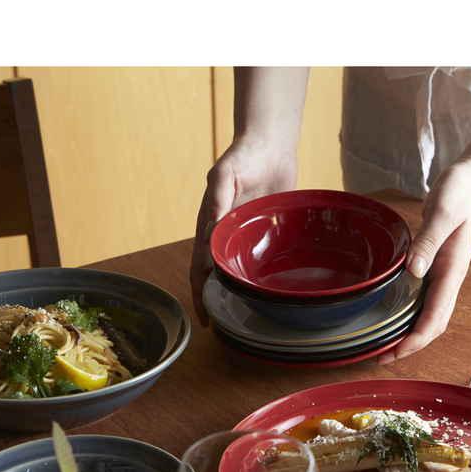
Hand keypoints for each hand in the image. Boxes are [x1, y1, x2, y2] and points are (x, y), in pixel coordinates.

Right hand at [189, 136, 296, 324]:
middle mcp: (225, 235)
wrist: (270, 145)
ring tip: (248, 317)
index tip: (205, 318)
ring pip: (240, 270)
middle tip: (226, 326)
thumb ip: (218, 201)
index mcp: (209, 226)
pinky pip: (262, 259)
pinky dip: (262, 277)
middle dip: (217, 300)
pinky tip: (271, 293)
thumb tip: (208, 232)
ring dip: (240, 292)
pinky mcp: (267, 232)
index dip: (200, 294)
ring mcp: (246, 235)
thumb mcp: (225, 175)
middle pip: (218, 275)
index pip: (200, 267)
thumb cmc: (243, 157)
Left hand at [379, 161, 470, 363]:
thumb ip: (429, 240)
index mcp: (452, 270)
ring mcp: (444, 273)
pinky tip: (393, 315)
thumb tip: (413, 271)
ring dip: (409, 333)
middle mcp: (449, 278)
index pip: (435, 316)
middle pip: (433, 324)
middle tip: (381, 358)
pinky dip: (409, 314)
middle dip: (410, 345)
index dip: (416, 339)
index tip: (396, 352)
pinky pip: (424, 299)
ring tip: (383, 344)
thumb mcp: (443, 211)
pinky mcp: (436, 265)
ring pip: (429, 314)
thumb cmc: (459, 191)